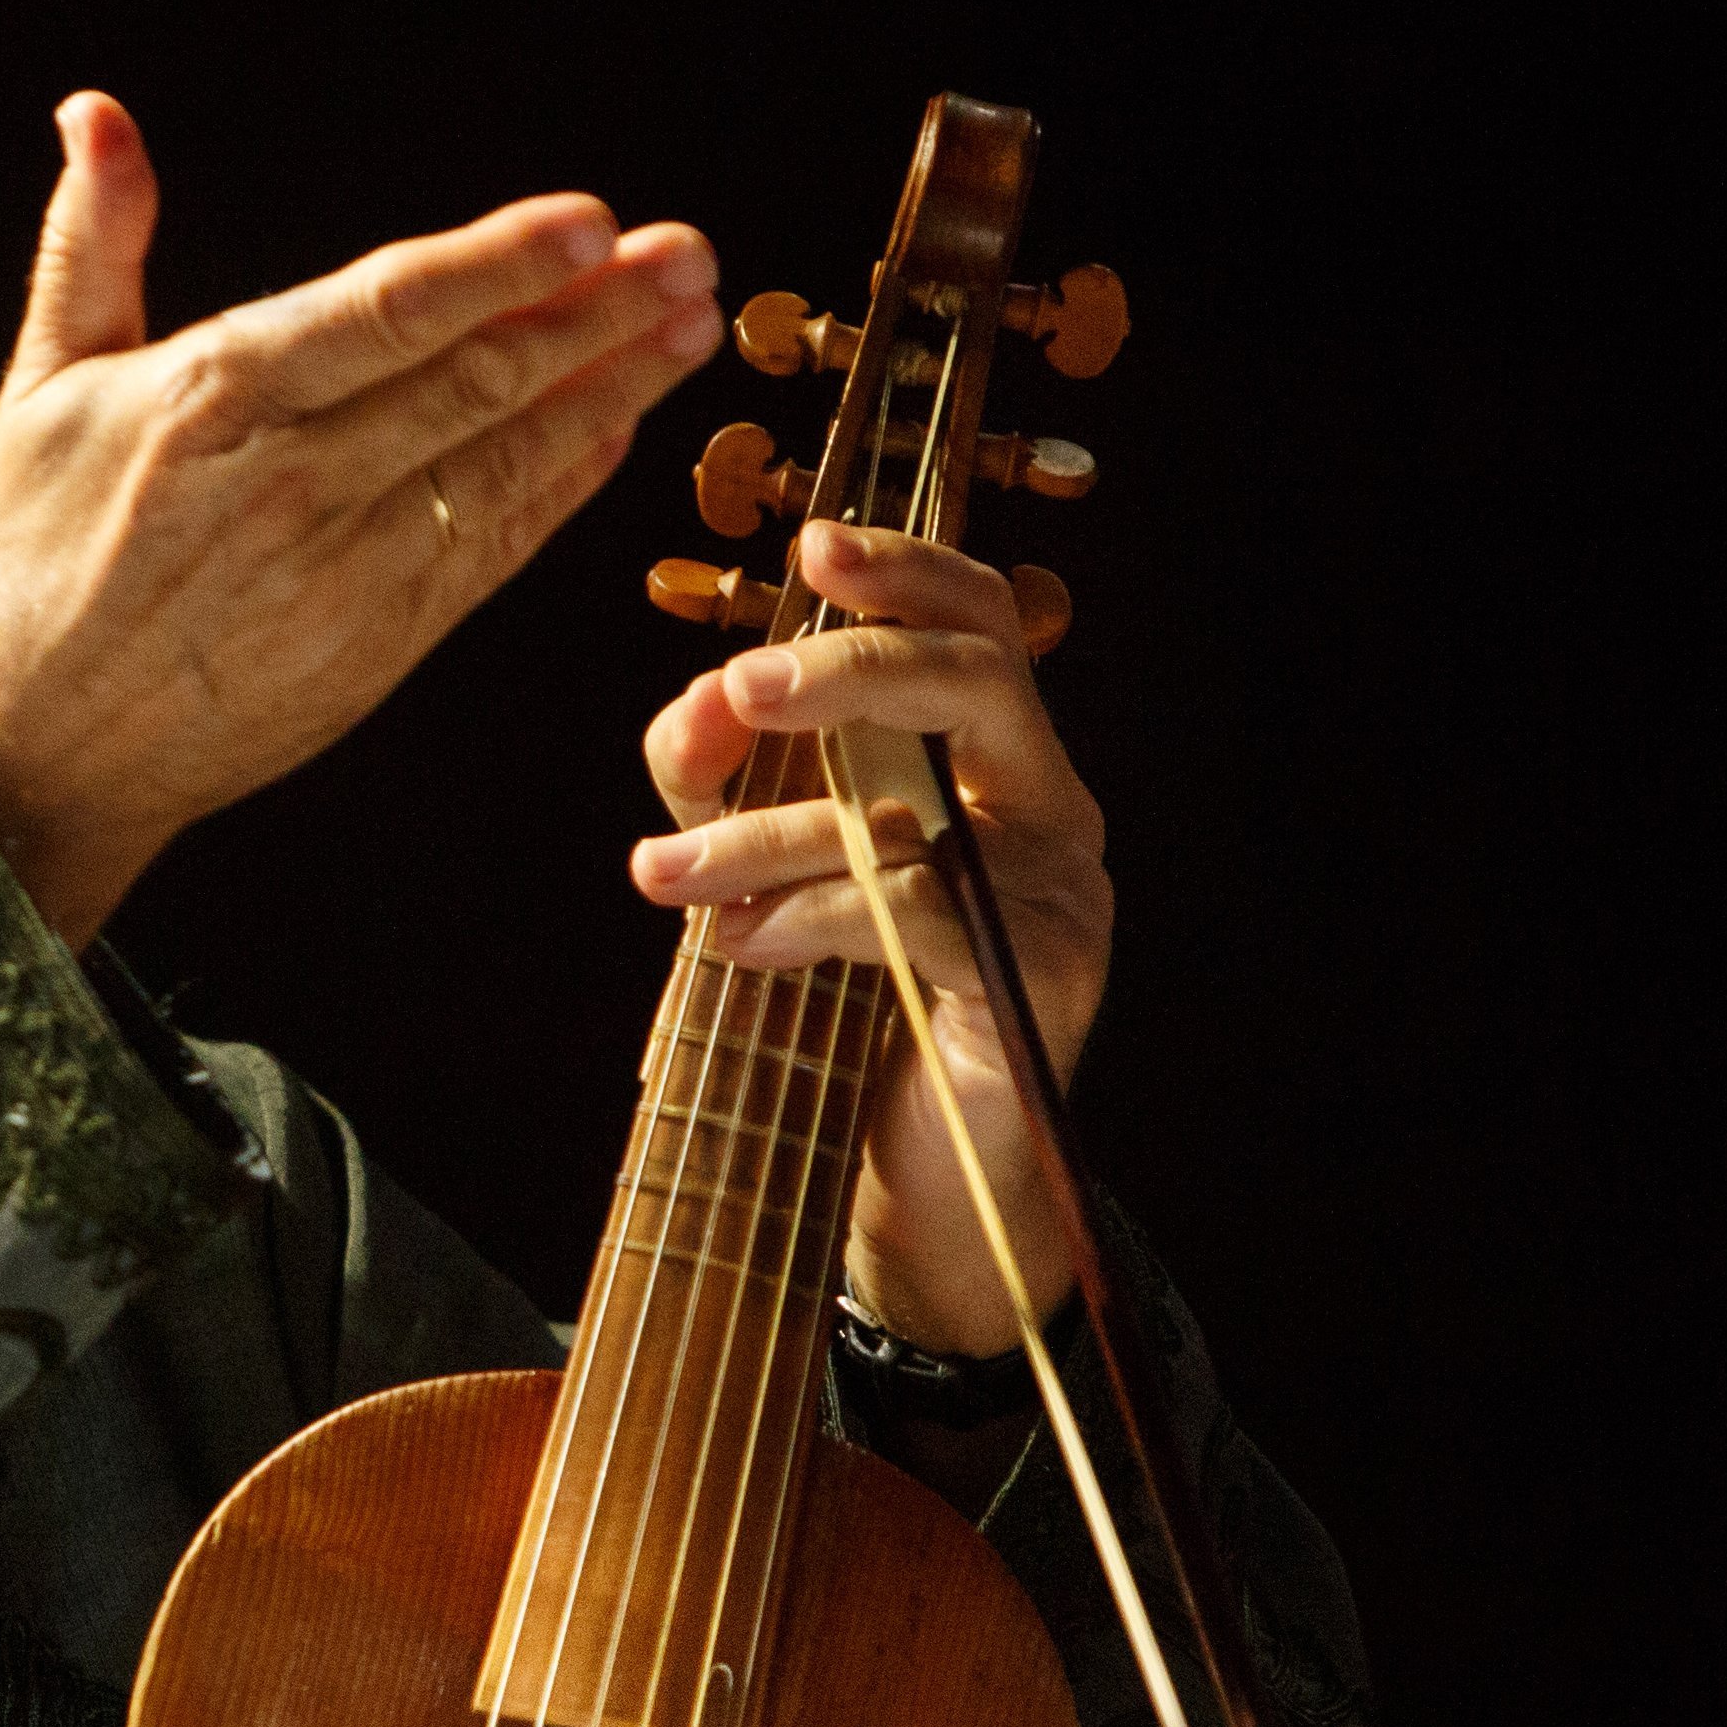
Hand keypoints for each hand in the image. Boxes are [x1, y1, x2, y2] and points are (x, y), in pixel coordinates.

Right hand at [0, 93, 726, 940]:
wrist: (28, 751)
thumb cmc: (28, 560)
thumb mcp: (41, 386)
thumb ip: (92, 243)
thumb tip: (96, 115)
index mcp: (215, 398)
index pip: (387, 313)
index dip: (499, 266)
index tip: (591, 222)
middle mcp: (294, 480)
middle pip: (474, 380)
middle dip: (595, 315)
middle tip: (690, 256)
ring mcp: (348, 567)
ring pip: (503, 461)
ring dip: (610, 391)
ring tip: (689, 327)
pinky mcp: (380, 639)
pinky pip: (493, 547)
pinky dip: (561, 486)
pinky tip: (620, 430)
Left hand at [629, 520, 1118, 1356]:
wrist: (923, 1180)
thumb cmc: (852, 1006)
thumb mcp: (769, 863)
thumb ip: (725, 777)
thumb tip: (692, 705)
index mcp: (999, 757)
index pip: (979, 619)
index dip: (905, 568)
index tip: (814, 546)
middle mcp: (1050, 805)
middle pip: (975, 675)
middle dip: (848, 664)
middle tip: (740, 688)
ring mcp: (1058, 892)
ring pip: (917, 807)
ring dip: (767, 831)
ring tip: (667, 876)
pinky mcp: (1036, 979)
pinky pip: (914, 910)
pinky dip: (809, 917)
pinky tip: (741, 943)